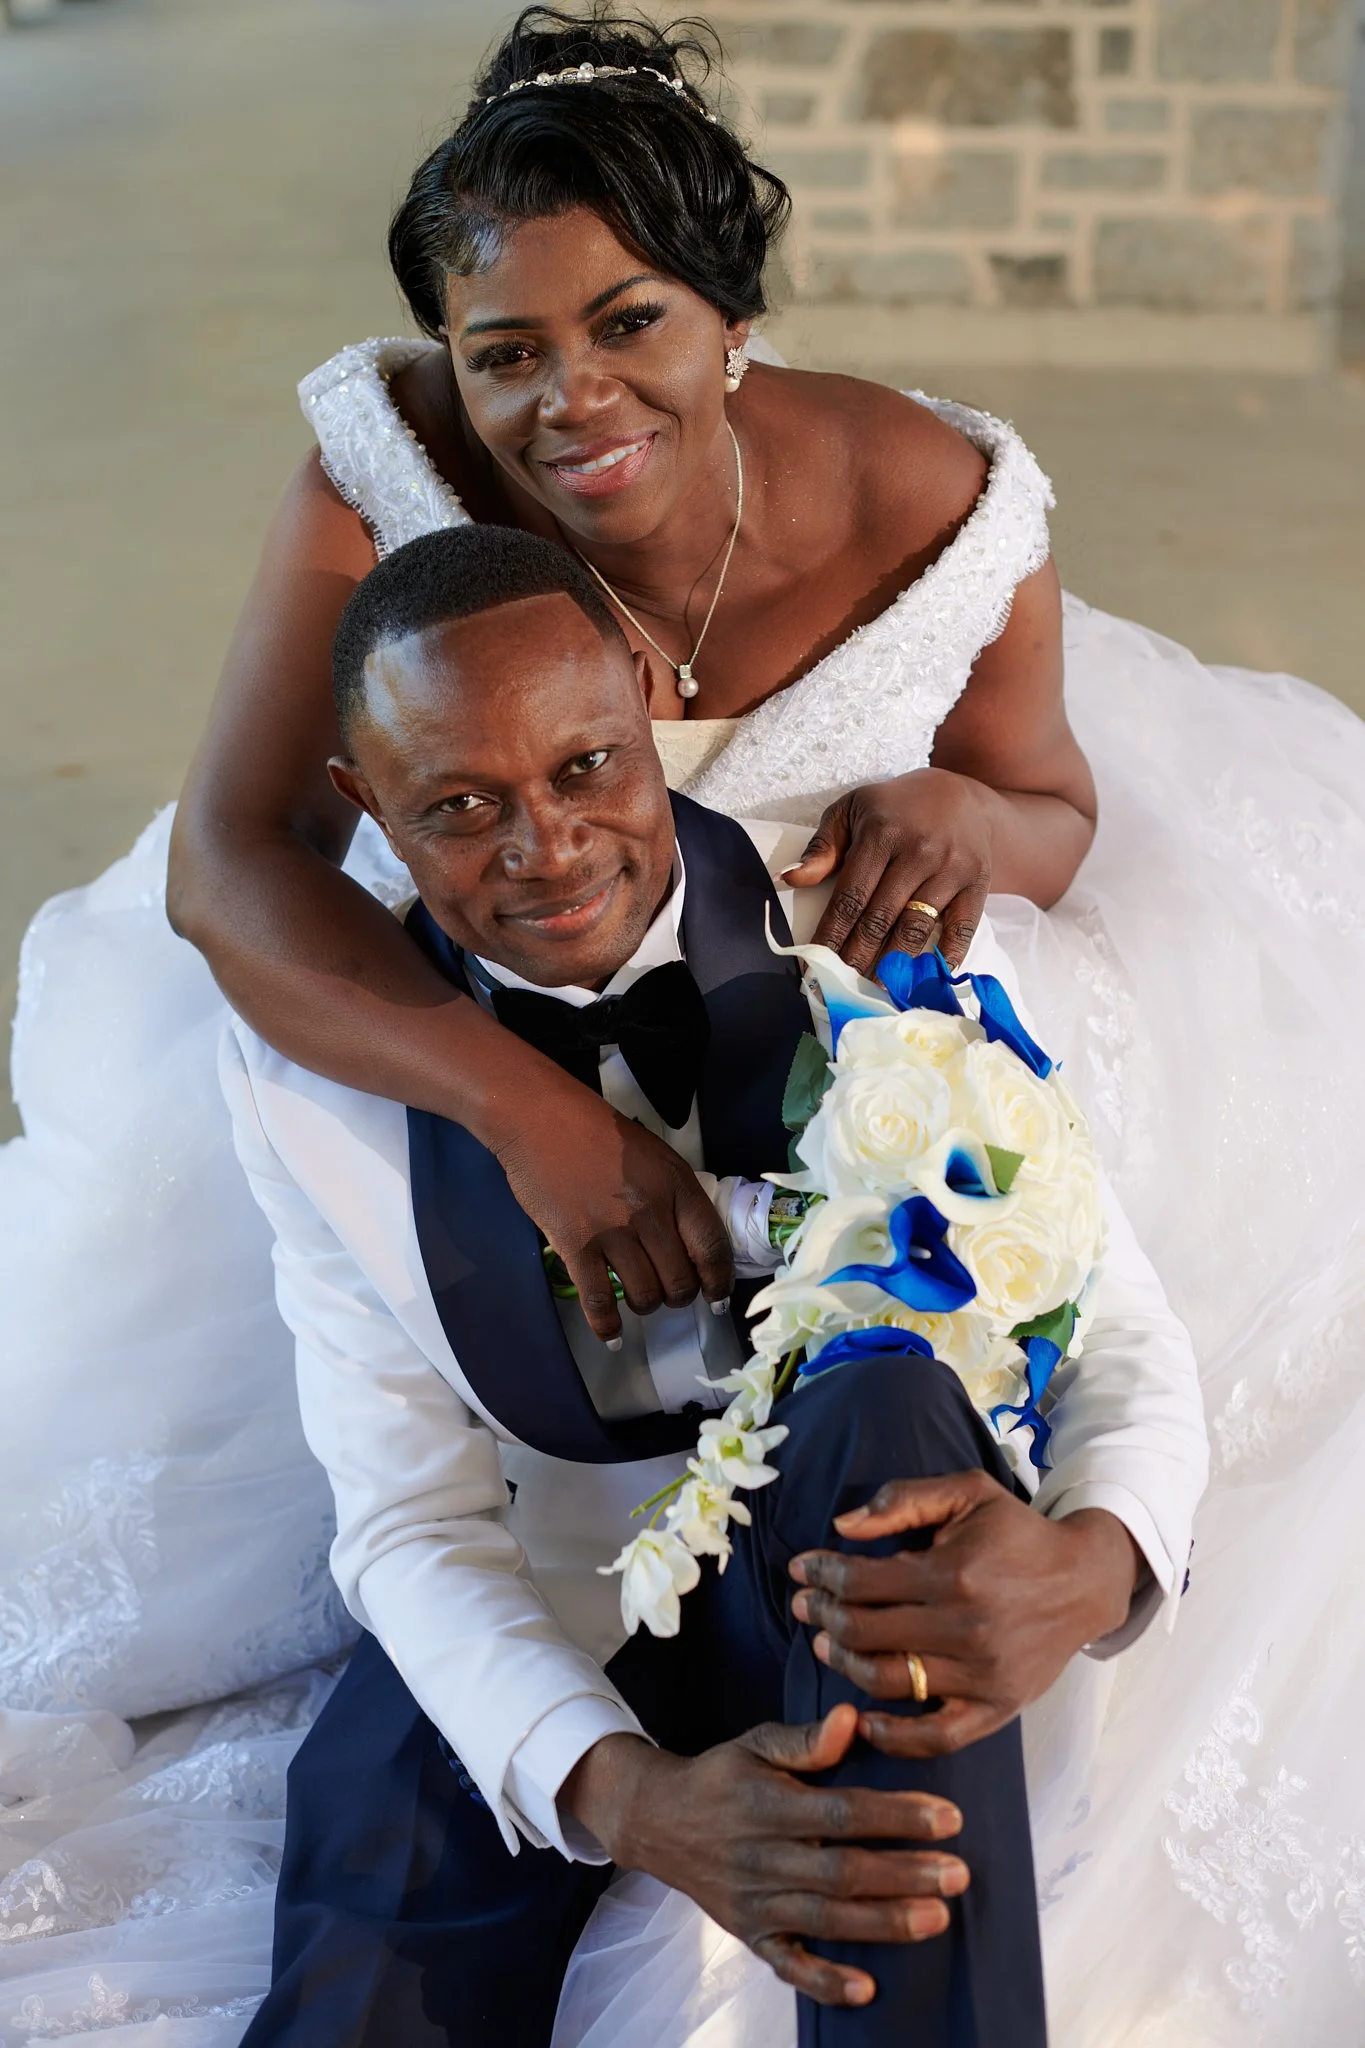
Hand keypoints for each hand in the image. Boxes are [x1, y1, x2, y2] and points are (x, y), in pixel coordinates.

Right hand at [495, 1067, 732, 1344]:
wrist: (541, 1120)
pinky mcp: (576, 1245)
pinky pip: (599, 1300)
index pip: (711, 1247)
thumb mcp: (656, 1157)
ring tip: (639, 1298)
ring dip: (646, 1305)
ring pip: (645, 1295)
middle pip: (680, 1280)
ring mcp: (612, 1231)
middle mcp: (650, 1212)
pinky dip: (607, 1324)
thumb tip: (692, 1246)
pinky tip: (611, 1334)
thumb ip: (677, 1198)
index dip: (719, 1281)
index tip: (716, 1297)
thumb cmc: (600, 1134)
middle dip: (680, 1297)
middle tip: (670, 1294)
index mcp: (677, 1186)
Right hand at [564, 1711, 966, 2008]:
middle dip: (904, 1875)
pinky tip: (865, 1989)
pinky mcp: (749, 1935)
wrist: (657, 1821)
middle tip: (959, 1875)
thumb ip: (806, 1738)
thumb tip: (852, 1719)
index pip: (841, 1814)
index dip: (895, 1817)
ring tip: (937, 1919)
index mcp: (767, 1806)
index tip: (947, 1818)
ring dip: (884, 1923)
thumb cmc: (720, 1776)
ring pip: (826, 1920)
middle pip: (842, 1873)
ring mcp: (755, 1903)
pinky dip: (824, 1981)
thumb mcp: (755, 1743)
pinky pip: (787, 1966)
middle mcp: (761, 1858)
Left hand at [784, 769, 994, 973]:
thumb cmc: (895, 808)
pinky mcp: (977, 882)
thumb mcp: (852, 810)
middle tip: (841, 988)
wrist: (960, 794)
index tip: (815, 964)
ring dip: (894, 965)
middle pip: (880, 919)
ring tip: (875, 991)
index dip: (831, 935)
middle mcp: (918, 851)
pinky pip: (962, 927)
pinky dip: (945, 956)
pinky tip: (927, 978)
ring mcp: (951, 868)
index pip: (849, 897)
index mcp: (881, 833)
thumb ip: (822, 847)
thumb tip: (789, 879)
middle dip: (857, 958)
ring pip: (916, 928)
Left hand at [789, 1475, 1141, 1759]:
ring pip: (888, 1681)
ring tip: (825, 1644)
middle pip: (864, 1632)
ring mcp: (981, 1674)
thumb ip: (902, 1500)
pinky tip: (865, 1720)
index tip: (801, 1570)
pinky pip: (938, 1736)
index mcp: (953, 1573)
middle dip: (822, 1615)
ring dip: (844, 1664)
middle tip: (805, 1606)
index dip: (821, 1574)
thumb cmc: (1017, 1534)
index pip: (861, 1582)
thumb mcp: (966, 1493)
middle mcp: (965, 1628)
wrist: (1084, 1581)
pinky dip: (896, 1737)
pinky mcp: (997, 1707)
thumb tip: (841, 1526)